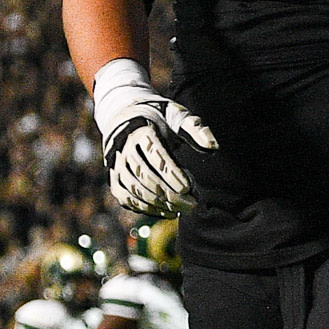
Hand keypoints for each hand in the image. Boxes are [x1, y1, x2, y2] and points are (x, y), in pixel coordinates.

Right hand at [91, 58, 215, 220]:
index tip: (188, 187)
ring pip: (134, 188)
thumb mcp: (178, 116)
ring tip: (181, 209)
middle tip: (191, 203)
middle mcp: (124, 148)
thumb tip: (213, 147)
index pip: (154, 153)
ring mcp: (117, 165)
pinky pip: (126, 197)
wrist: (126, 117)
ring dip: (158, 203)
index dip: (170, 172)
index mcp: (141, 131)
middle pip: (144, 175)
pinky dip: (145, 208)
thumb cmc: (159, 119)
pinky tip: (167, 212)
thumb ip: (196, 129)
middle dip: (168, 192)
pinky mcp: (115, 179)